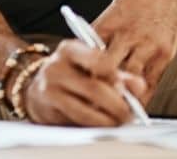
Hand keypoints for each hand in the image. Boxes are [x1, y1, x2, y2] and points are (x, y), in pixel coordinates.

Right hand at [23, 39, 145, 125]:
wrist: (37, 86)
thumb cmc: (70, 72)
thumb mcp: (90, 64)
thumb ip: (117, 74)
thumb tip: (139, 86)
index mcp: (69, 49)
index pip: (97, 60)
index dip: (116, 76)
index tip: (129, 88)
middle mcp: (56, 67)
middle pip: (94, 89)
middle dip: (117, 105)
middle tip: (129, 113)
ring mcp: (49, 90)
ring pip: (85, 111)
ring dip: (107, 121)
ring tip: (118, 122)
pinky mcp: (46, 112)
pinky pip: (75, 123)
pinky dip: (92, 127)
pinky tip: (101, 124)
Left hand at [92, 0, 176, 103]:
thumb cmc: (136, 5)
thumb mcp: (113, 11)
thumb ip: (100, 33)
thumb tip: (83, 57)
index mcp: (110, 23)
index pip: (90, 51)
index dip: (82, 69)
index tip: (76, 85)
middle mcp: (128, 34)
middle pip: (107, 66)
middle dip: (99, 84)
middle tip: (92, 101)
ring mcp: (147, 45)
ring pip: (130, 78)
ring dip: (121, 94)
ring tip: (112, 108)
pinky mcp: (164, 55)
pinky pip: (151, 83)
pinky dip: (141, 97)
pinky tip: (134, 104)